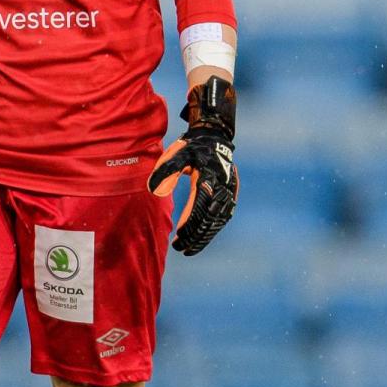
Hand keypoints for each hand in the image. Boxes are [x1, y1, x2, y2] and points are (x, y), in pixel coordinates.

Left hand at [150, 77, 237, 255]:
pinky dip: (213, 229)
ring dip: (205, 236)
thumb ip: (165, 172)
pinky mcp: (232, 194)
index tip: (177, 238)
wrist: (215, 137)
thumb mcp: (176, 154)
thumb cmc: (192, 147)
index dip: (188, 226)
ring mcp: (229, 191)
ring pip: (218, 220)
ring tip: (191, 249)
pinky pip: (224, 216)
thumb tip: (154, 191)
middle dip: (195, 237)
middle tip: (181, 249)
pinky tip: (204, 237)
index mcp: (207, 179)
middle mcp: (221, 187)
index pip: (198, 209)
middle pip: (209, 219)